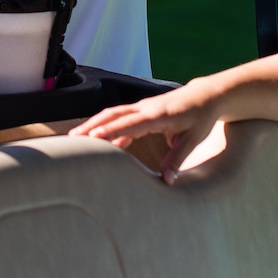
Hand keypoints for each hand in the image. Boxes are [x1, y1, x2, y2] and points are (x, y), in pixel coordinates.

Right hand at [72, 80, 224, 181]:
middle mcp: (146, 108)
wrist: (204, 96)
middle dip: (93, 125)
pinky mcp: (141, 111)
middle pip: (114, 115)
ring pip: (113, 115)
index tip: (94, 137)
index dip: (112, 131)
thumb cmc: (200, 118)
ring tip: (76, 138)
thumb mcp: (192, 139)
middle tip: (73, 138)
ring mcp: (142, 108)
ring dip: (95, 125)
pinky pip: (120, 119)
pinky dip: (108, 129)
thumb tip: (167, 181)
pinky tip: (99, 142)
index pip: (131, 123)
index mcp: (158, 115)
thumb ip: (177, 159)